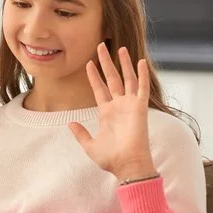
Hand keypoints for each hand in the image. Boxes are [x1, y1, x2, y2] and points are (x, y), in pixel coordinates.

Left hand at [68, 44, 156, 182]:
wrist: (126, 166)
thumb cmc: (111, 159)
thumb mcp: (90, 145)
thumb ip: (80, 133)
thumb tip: (70, 123)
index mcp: (107, 113)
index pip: (99, 89)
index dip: (94, 76)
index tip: (89, 63)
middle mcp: (119, 106)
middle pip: (112, 79)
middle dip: (107, 63)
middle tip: (101, 46)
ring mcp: (130, 106)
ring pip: (127, 79)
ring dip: (124, 64)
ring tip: (120, 48)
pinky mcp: (140, 108)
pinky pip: (142, 88)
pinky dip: (142, 75)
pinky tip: (141, 61)